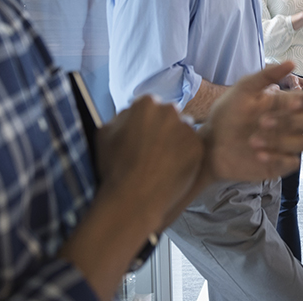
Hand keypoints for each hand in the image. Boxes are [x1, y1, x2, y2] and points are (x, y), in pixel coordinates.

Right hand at [96, 95, 203, 228]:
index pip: (149, 108)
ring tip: (162, 163)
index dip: (145, 124)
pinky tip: (172, 170)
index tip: (142, 137)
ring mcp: (186, 128)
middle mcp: (169, 110)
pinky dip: (185, 157)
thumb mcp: (104, 134)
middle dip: (162, 130)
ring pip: (183, 131)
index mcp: (146, 104)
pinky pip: (192, 148)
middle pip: (168, 117)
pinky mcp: (198, 146)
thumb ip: (121, 117)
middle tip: (153, 151)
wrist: (133, 198)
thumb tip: (131, 114)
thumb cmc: (115, 168)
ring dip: (175, 142)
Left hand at [199, 62, 302, 182]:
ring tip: (252, 141)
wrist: (210, 144)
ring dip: (280, 140)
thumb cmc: (227, 114)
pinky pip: (292, 162)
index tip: (293, 102)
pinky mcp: (281, 163)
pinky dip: (277, 157)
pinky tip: (258, 154)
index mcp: (286, 103)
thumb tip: (292, 63)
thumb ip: (267, 75)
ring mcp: (287, 144)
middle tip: (262, 121)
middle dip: (290, 120)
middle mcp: (291, 123)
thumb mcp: (243, 90)